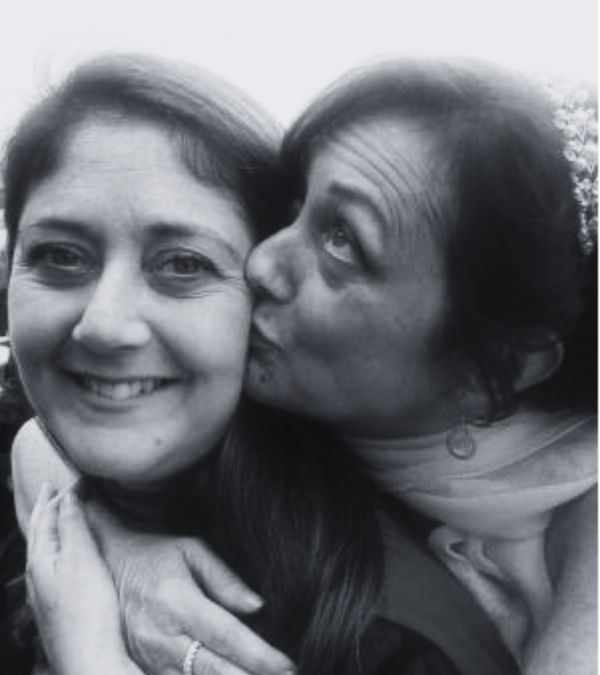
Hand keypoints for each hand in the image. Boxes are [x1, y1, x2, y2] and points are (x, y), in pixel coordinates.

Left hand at [26, 484, 142, 674]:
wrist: (89, 661)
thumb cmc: (87, 610)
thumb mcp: (81, 558)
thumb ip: (73, 524)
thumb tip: (67, 494)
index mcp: (41, 560)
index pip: (47, 517)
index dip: (59, 495)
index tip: (72, 478)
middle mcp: (37, 576)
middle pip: (38, 534)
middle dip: (44, 510)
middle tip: (50, 490)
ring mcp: (45, 595)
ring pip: (42, 552)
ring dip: (48, 529)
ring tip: (54, 518)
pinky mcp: (57, 609)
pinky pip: (50, 568)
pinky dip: (55, 550)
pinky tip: (63, 560)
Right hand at [88, 501, 294, 674]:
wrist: (102, 563)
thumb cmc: (153, 553)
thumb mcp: (190, 549)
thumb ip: (224, 578)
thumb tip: (257, 606)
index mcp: (178, 601)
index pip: (227, 636)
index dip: (260, 656)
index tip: (288, 666)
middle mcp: (161, 635)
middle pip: (213, 671)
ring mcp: (146, 658)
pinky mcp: (138, 668)